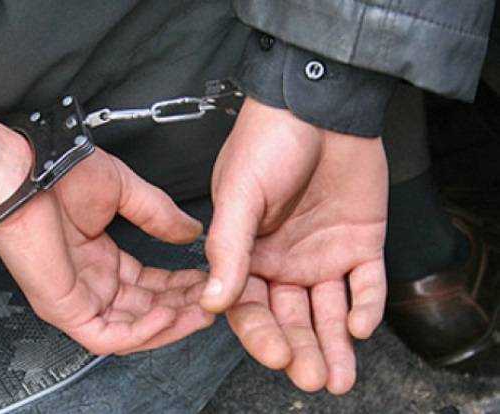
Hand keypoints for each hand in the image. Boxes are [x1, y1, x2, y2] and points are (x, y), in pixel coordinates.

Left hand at [0, 97, 213, 354]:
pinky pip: (107, 337)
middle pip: (145, 310)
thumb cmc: (59, 174)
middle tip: (214, 301)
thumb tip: (190, 231)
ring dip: (170, 324)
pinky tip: (169, 313)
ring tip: (201, 311)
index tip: (208, 279)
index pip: (149, 285)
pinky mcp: (63, 309)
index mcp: (100, 258)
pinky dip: (141, 332)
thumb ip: (158, 215)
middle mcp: (89, 282)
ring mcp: (76, 298)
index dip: (182, 286)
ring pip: (130, 331)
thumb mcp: (123, 192)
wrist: (23, 172)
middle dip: (183, 308)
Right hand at [203, 98, 387, 393]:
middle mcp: (283, 260)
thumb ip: (229, 247)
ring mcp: (323, 253)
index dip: (259, 334)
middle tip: (311, 377)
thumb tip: (213, 301)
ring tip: (339, 377)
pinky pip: (365, 283)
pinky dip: (366, 305)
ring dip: (334, 343)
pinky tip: (360, 325)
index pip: (248, 306)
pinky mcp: (361, 242)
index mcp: (247, 252)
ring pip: (328, 310)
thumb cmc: (268, 140)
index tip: (275, 355)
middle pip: (289, 316)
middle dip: (300, 348)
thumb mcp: (239, 192)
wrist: (321, 103)